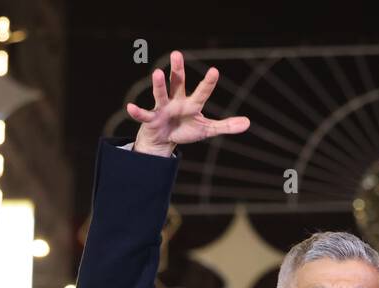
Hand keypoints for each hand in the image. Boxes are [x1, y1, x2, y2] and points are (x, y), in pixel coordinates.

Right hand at [126, 49, 249, 156]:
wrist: (164, 141)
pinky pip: (143, 115)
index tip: (214, 71)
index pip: (202, 92)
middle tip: (176, 54)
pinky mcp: (151, 119)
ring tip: (157, 73)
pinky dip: (137, 112)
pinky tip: (130, 107)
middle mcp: (176, 101)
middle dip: (177, 69)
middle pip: (177, 82)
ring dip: (159, 85)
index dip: (208, 83)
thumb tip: (248, 123)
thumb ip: (226, 126)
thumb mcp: (207, 130)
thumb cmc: (185, 130)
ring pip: (160, 94)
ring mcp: (162, 108)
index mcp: (191, 103)